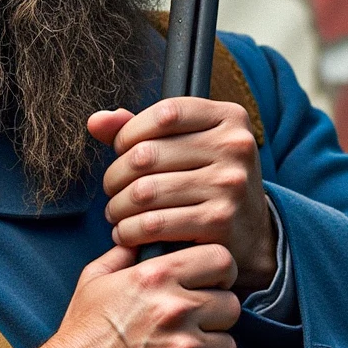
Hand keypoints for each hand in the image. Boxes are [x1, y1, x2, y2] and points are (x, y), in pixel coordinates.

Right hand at [28, 243, 239, 347]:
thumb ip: (123, 256)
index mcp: (155, 278)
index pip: (221, 259)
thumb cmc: (78, 339)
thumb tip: (139, 239)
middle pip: (230, 306)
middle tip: (190, 330)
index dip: (219, 273)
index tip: (210, 286)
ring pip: (228, 347)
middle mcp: (176, 311)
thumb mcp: (92, 284)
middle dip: (214, 318)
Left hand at [89, 98, 276, 293]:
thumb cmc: (208, 181)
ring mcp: (229, 185)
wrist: (251, 233)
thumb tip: (96, 122)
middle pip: (146, 154)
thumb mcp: (188, 145)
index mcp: (230, 117)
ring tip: (115, 213)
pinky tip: (125, 233)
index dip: (129, 133)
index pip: (164, 114)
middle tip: (112, 190)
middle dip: (116, 176)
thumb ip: (141, 129)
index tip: (121, 152)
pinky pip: (153, 224)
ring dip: (117, 206)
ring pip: (144, 191)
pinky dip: (128, 231)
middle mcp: (235, 147)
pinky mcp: (219, 222)